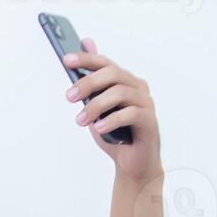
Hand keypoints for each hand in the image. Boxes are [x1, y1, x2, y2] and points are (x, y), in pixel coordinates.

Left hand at [64, 37, 162, 182]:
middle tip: (69, 97)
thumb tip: (83, 52)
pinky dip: (112, 120)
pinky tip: (99, 128)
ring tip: (80, 121)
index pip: (106, 64)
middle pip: (113, 74)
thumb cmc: (115, 134)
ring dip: (96, 106)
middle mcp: (137, 88)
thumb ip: (90, 87)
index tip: (66, 60)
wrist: (131, 163)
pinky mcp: (149, 121)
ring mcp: (146, 103)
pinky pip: (131, 114)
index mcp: (125, 81)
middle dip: (88, 83)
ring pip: (121, 93)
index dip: (86, 59)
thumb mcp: (96, 110)